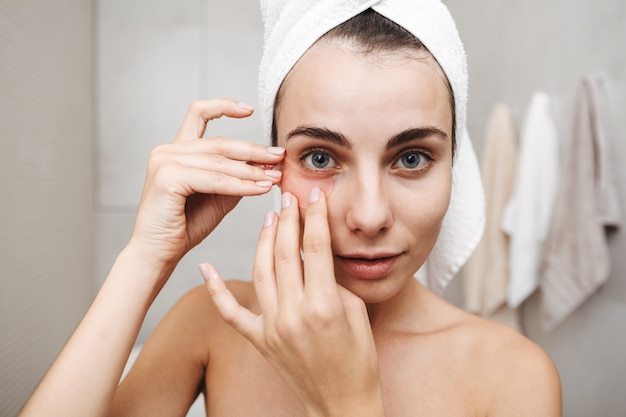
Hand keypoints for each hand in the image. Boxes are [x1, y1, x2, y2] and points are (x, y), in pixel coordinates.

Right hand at [130, 99, 284, 271]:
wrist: (158, 254)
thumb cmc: (185, 227)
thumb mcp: (218, 197)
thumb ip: (235, 178)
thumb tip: (265, 164)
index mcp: (176, 151)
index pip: (198, 114)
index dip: (224, 107)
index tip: (248, 109)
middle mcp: (167, 151)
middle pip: (220, 142)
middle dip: (254, 150)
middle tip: (279, 157)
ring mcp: (165, 161)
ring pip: (220, 162)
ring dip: (252, 170)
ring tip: (275, 177)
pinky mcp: (168, 177)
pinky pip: (214, 179)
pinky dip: (240, 185)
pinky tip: (259, 189)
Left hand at [201, 188, 384, 416]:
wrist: (342, 402)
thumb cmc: (358, 360)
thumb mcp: (355, 312)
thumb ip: (332, 280)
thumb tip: (314, 254)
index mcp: (324, 305)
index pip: (315, 246)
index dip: (314, 215)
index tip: (313, 195)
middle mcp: (294, 313)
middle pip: (285, 253)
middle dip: (287, 220)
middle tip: (288, 198)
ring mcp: (272, 327)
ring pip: (260, 271)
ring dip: (264, 240)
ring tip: (268, 218)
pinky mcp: (260, 340)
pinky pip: (232, 313)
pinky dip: (216, 290)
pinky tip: (206, 267)